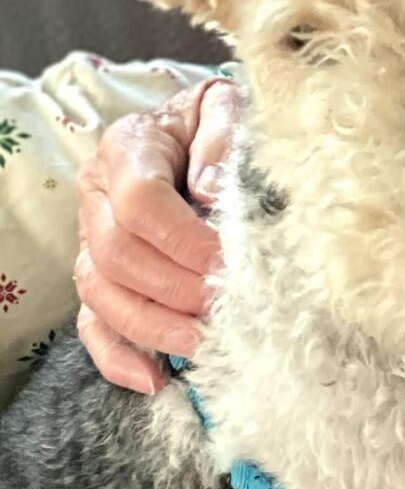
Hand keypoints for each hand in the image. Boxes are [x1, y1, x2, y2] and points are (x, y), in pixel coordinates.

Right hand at [73, 76, 241, 393]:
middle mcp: (97, 196)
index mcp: (126, 148)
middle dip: (176, 289)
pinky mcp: (101, 279)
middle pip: (117, 255)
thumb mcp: (225, 108)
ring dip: (154, 327)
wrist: (198, 130)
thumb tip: (210, 192)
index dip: (185, 239)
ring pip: (102, 294)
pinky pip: (93, 325)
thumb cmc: (217, 122)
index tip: (229, 262)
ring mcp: (91, 241)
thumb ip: (221, 137)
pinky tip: (155, 380)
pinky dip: (119, 357)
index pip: (141, 201)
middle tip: (227, 308)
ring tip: (207, 344)